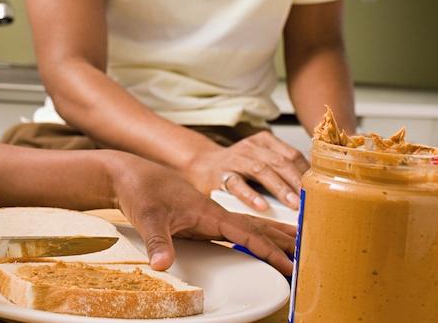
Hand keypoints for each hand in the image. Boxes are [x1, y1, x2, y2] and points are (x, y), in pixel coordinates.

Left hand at [107, 154, 295, 275]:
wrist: (128, 172)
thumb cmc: (140, 189)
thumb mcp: (147, 217)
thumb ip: (158, 241)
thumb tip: (161, 265)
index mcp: (209, 212)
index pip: (246, 234)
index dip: (269, 251)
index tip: (289, 264)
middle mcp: (214, 213)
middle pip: (256, 228)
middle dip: (282, 242)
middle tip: (309, 255)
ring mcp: (209, 215)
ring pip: (250, 226)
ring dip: (274, 236)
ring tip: (297, 245)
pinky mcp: (202, 218)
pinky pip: (237, 228)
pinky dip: (255, 235)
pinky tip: (262, 241)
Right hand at [187, 131, 309, 210]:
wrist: (203, 166)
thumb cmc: (239, 168)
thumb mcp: (263, 161)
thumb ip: (283, 170)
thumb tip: (313, 191)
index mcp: (265, 141)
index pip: (292, 154)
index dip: (307, 172)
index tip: (320, 190)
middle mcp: (251, 147)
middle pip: (279, 161)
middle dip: (296, 181)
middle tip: (310, 199)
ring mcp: (235, 159)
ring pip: (261, 170)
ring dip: (279, 188)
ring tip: (293, 204)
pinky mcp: (221, 175)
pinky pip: (237, 184)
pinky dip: (250, 195)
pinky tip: (262, 206)